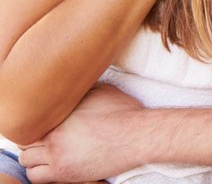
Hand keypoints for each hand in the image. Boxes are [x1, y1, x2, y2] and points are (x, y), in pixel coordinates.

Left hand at [19, 84, 144, 182]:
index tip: (46, 126)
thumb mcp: (103, 90)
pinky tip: (52, 167)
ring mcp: (57, 154)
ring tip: (48, 155)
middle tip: (45, 141)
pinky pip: (35, 177)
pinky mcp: (64, 172)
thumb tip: (72, 85)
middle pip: (25, 140)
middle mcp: (54, 133)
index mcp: (60, 113)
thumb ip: (81, 90)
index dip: (36, 123)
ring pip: (26, 160)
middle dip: (33, 140)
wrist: (137, 136)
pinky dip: (39, 173)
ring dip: (34, 157)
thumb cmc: (124, 112)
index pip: (31, 119)